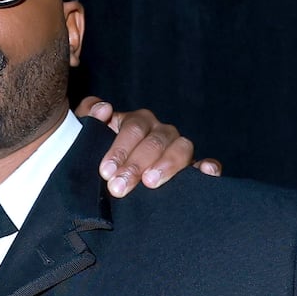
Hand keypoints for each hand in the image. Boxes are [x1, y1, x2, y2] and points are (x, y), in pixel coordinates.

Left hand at [76, 96, 221, 197]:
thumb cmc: (99, 156)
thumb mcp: (87, 137)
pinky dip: (209, 166)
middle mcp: (160, 132)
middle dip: (135, 165)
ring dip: (167, 165)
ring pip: (182, 148)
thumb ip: (87, 117)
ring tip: (150, 182)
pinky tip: (205, 172)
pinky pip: (208, 164)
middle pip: (154, 141)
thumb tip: (103, 108)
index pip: (133, 129)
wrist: (115, 181)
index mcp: (137, 122)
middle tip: (118, 187)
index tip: (105, 171)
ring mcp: (179, 149)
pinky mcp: (194, 168)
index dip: (119, 149)